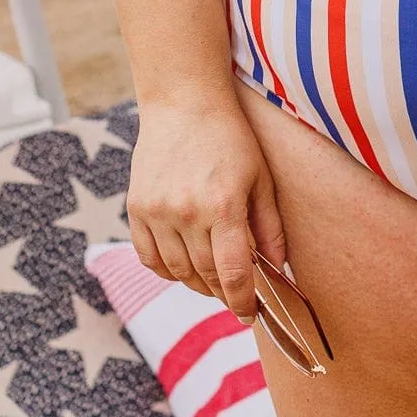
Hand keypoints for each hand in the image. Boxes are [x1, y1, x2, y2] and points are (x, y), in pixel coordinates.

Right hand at [127, 92, 286, 325]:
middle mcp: (187, 213)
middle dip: (223, 293)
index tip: (249, 314)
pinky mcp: (137, 207)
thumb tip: (279, 268)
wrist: (183, 101)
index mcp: (223, 205)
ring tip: (212, 279)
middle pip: (205, 276)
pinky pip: (149, 258)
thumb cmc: (231, 137)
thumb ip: (269, 226)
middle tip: (235, 296)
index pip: (233, 274)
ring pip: (177, 271)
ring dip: (196, 283)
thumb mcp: (260, 176)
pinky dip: (166, 269)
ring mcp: (157, 211)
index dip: (243, 302)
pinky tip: (183, 264)